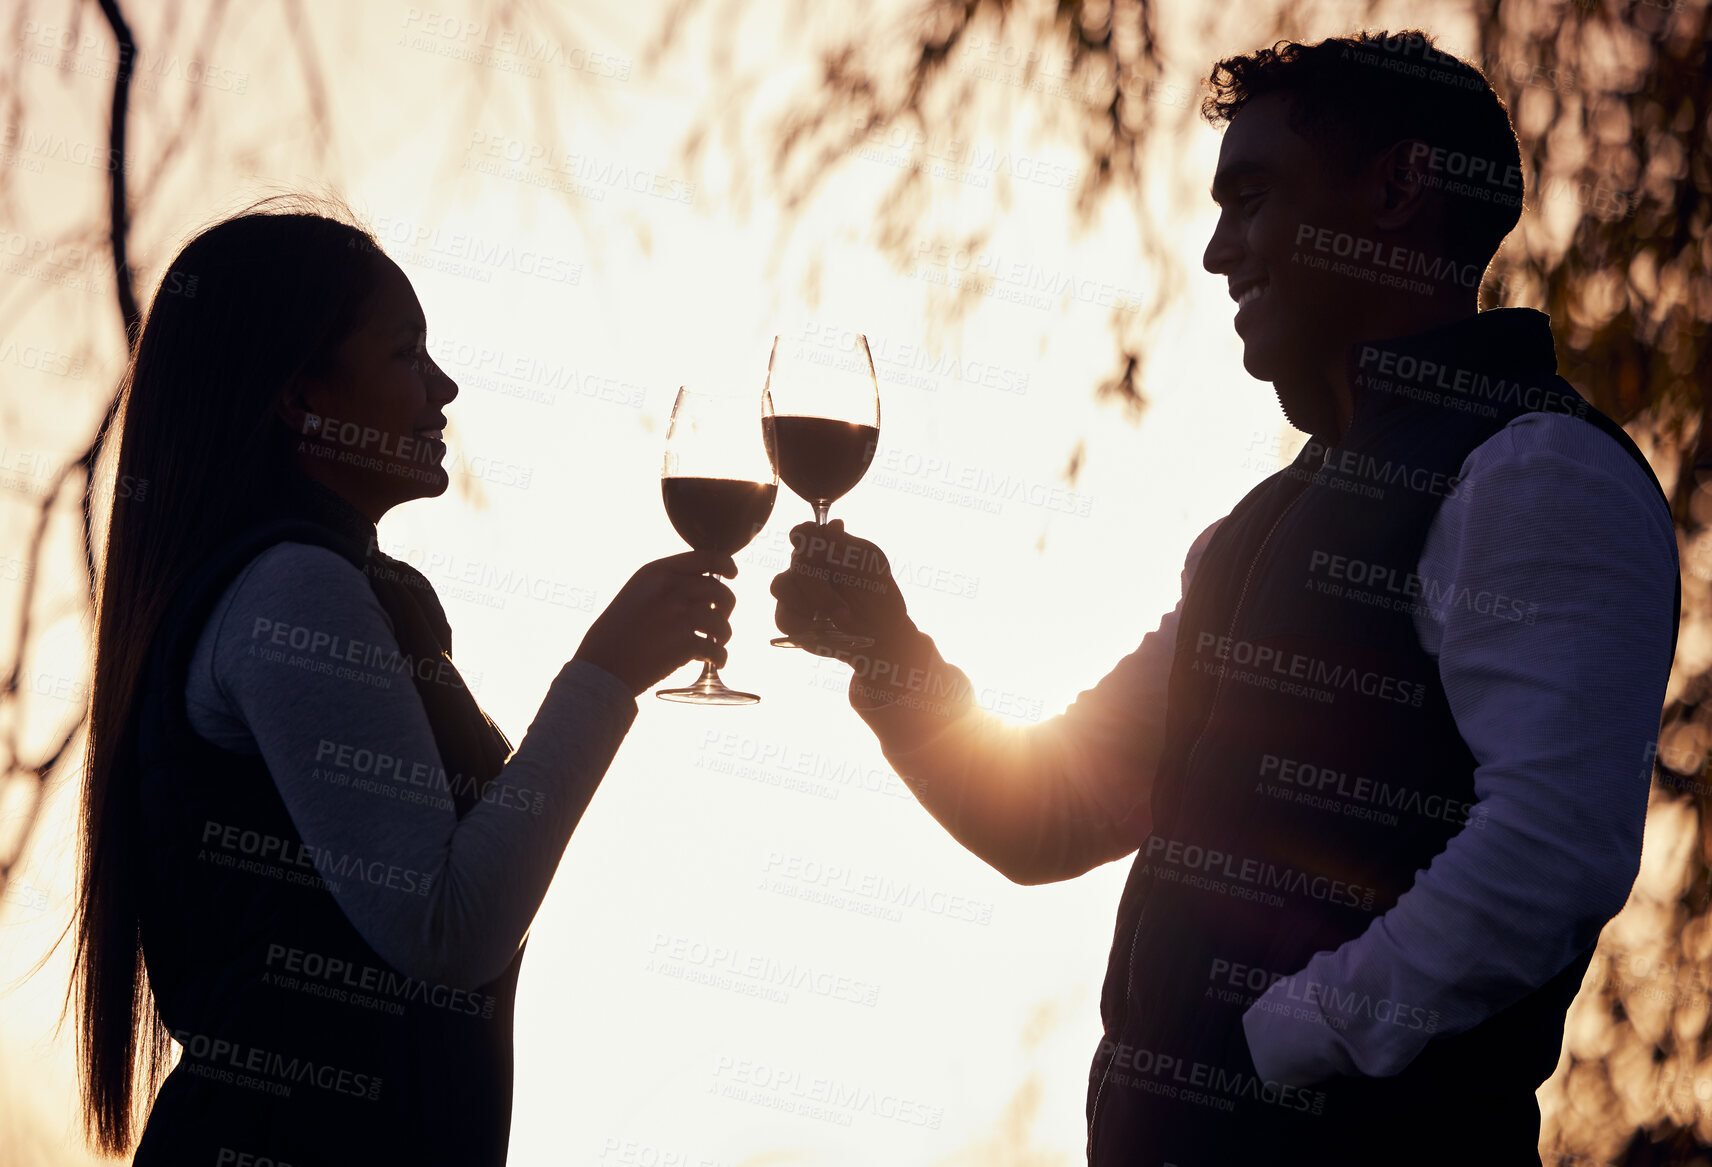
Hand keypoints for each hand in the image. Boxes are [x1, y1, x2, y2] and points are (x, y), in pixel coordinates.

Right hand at [574, 551, 737, 695]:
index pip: (706, 557)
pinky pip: (716, 649)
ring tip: (716, 643)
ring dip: (723, 635)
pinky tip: (716, 661)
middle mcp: (670, 589)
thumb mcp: (637, 592)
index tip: (733, 574)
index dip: (726, 565)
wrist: (601, 666)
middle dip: (726, 607)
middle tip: (719, 620)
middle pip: (719, 591)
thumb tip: (705, 585)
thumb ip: (666, 584)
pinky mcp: (684, 644)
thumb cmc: (617, 632)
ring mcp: (678, 616)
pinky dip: (720, 658)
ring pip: (721, 622)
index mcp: (657, 572)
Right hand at [769, 520, 912, 651]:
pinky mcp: (791, 618)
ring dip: (811, 602)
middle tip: (844, 606)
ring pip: (781, 586)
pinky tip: (825, 628)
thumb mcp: (872, 565)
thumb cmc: (878, 592)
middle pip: (796, 561)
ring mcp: (795, 592)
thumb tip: (832, 525)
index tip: (820, 548)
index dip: (804, 536)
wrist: (882, 631)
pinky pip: (783, 617)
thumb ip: (849, 546)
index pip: (803, 533)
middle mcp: (806, 566)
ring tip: (840, 616)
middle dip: (819, 585)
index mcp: (824, 548)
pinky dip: (803, 624)